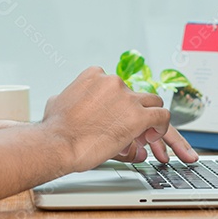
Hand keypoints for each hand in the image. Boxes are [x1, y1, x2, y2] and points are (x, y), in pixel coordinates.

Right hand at [41, 67, 197, 172]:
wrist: (58, 142)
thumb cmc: (55, 128)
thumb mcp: (56, 102)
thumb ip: (69, 98)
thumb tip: (66, 102)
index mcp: (94, 75)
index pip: (116, 85)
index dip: (119, 103)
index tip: (116, 115)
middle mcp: (112, 82)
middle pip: (135, 93)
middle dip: (134, 110)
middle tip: (131, 127)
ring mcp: (127, 97)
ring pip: (153, 102)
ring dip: (150, 117)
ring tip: (145, 133)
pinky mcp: (138, 116)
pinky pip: (162, 116)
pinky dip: (161, 127)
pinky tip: (152, 137)